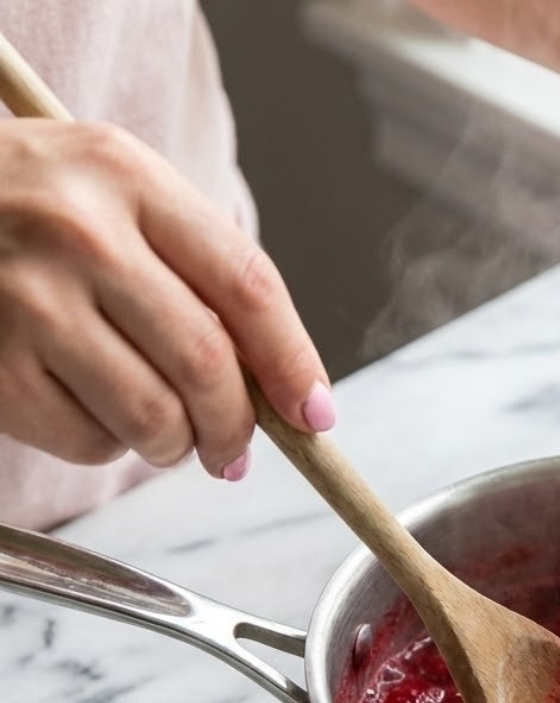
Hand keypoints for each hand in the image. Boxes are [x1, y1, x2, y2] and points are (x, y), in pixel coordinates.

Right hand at [0, 120, 331, 478]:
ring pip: (152, 416)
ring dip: (174, 445)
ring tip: (162, 431)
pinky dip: (106, 446)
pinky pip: (87, 441)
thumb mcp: (119, 198)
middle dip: (236, 426)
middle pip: (206, 362)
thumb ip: (199, 274)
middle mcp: (76, 231)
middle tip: (234, 450)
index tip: (314, 414)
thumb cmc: (35, 210)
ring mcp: (24, 297)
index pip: (247, 285)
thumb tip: (281, 390)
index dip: (294, 363)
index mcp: (127, 176)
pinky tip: (90, 410)